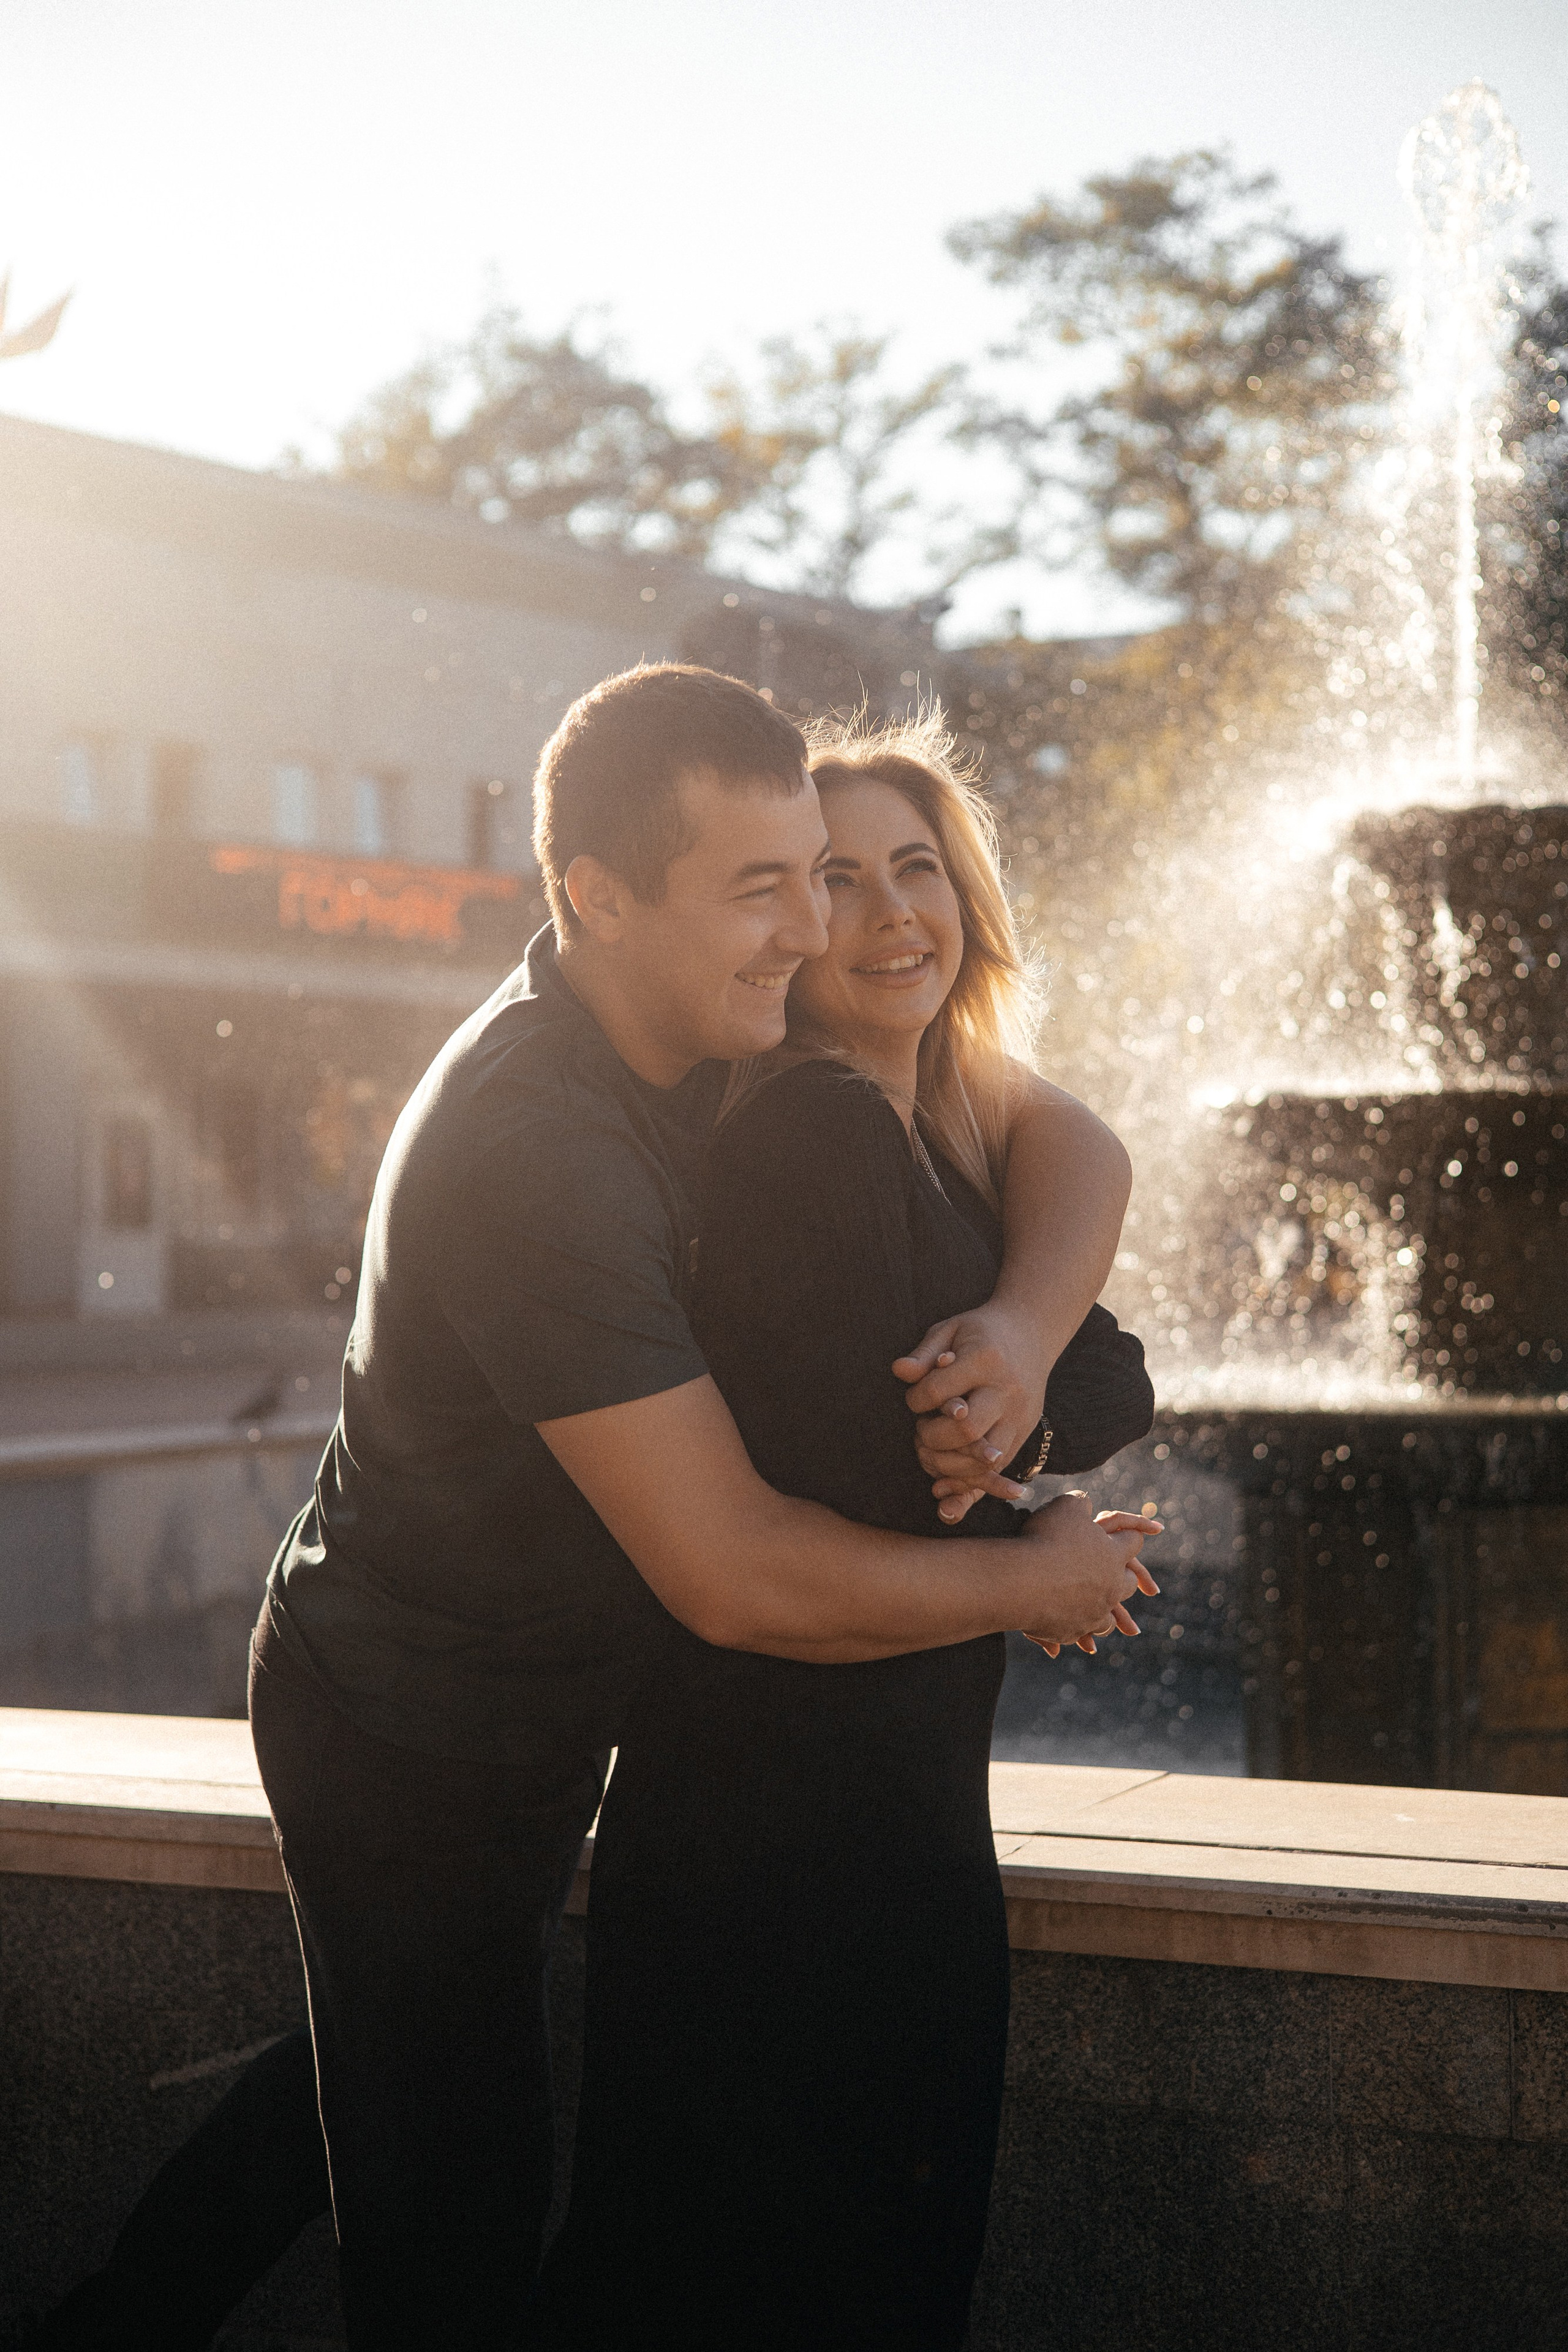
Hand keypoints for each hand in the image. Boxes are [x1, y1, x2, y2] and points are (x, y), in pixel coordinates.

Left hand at [893, 1302, 1051, 1519]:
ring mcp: (1020, 1417)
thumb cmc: (980, 1332)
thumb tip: (899, 1372)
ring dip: (949, 1466)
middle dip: (933, 1438)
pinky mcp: (1024, 1433)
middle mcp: (1007, 1392)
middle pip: (966, 1431)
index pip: (939, 1392)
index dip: (916, 1400)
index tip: (913, 1398)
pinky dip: (971, 1488)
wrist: (1031, 1332)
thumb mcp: (950, 1330)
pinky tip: (946, 1499)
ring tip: (929, 1456)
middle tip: (921, 1430)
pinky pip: (999, 1470)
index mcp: (986, 1360)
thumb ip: (924, 1353)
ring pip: (986, 1459)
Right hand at [1014, 1497, 1160, 1652]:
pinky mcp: (1072, 1630)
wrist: (1021, 1580)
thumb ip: (1081, 1503)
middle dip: (1131, 1578)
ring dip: (1110, 1614)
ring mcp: (1093, 1612)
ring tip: (1106, 1615)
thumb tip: (1087, 1505)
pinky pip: (1080, 1634)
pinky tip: (1076, 1637)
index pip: (1134, 1541)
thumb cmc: (1045, 1537)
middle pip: (1128, 1582)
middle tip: (1130, 1578)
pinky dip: (1079, 1634)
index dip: (1138, 1532)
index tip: (1153, 1530)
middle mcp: (1110, 1586)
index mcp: (1113, 1554)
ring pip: (1110, 1617)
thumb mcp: (1065, 1507)